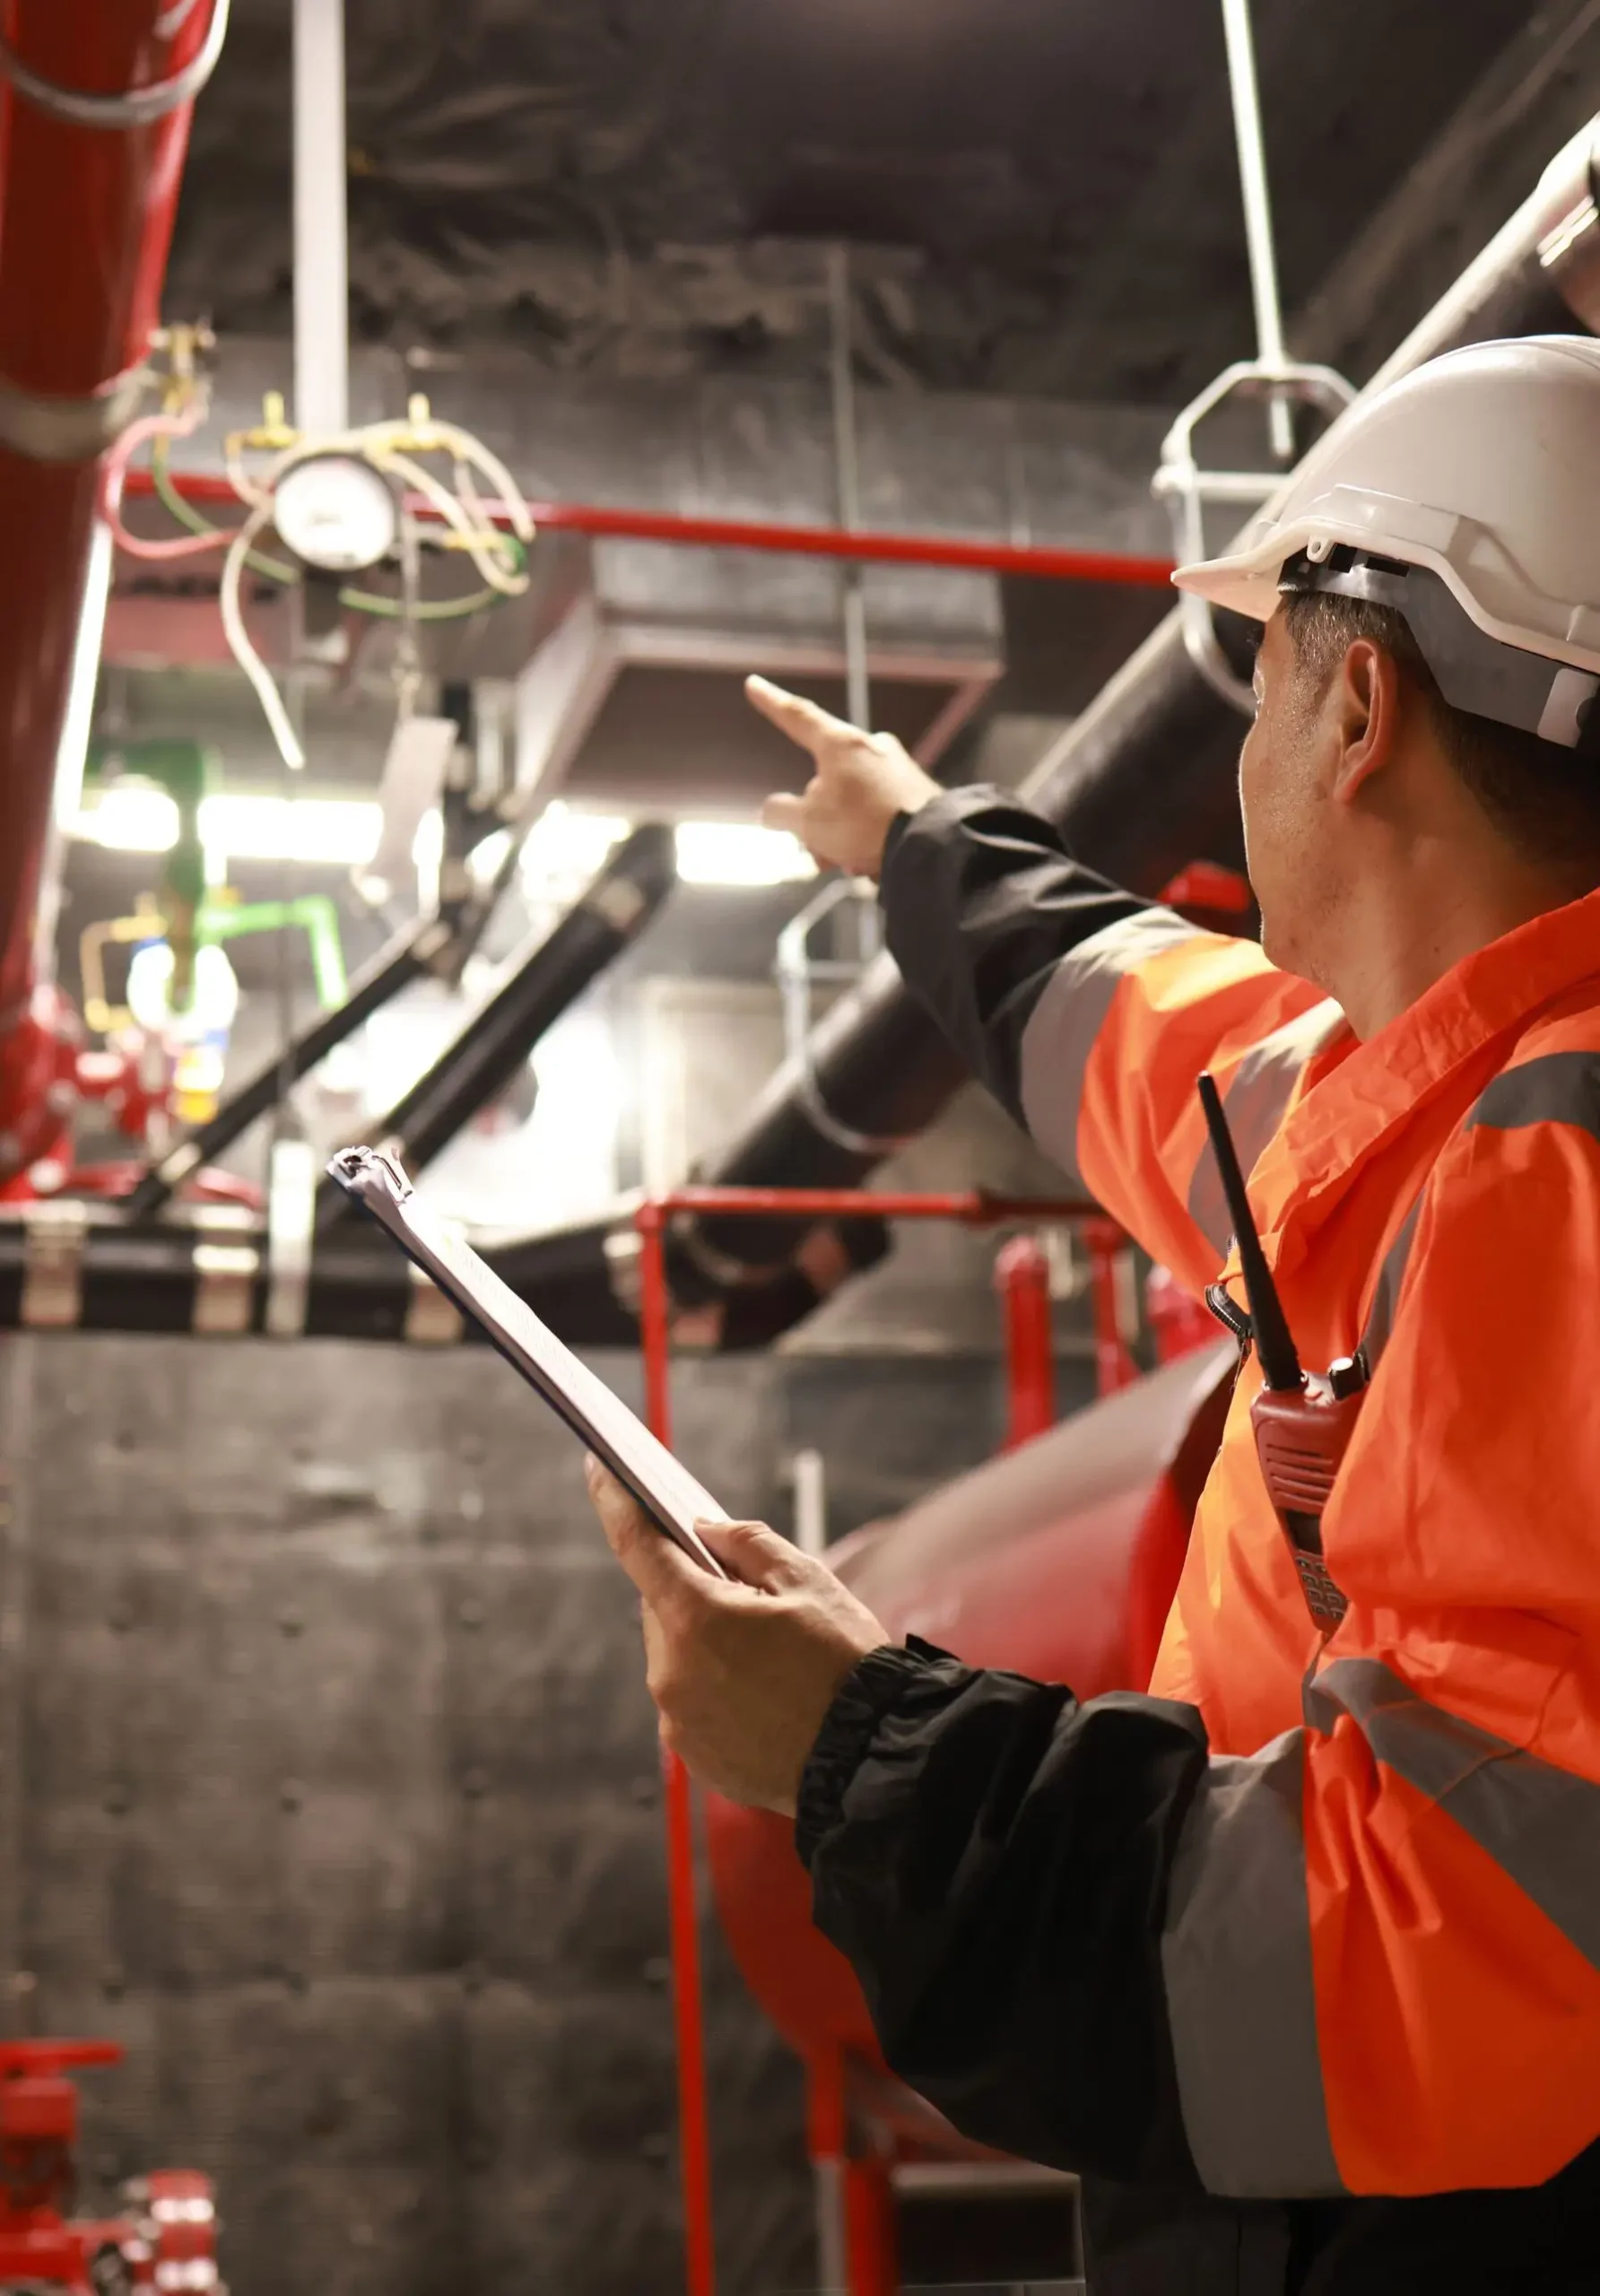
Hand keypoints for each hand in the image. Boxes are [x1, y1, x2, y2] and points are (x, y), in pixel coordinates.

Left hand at [585, 1456, 890, 1814]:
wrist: (873, 1758)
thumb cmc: (846, 1666)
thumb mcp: (809, 1582)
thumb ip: (748, 1544)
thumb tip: (705, 1531)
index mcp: (696, 1618)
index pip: (636, 1544)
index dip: (613, 1501)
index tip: (598, 1469)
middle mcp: (671, 1671)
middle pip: (663, 1606)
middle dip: (696, 1592)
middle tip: (754, 1600)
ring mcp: (677, 1719)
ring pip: (676, 1655)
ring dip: (707, 1644)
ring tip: (772, 1659)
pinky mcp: (692, 1753)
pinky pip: (689, 1701)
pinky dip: (715, 1688)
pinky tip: (765, 1696)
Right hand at [749, 674, 940, 879]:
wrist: (931, 843)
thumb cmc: (863, 825)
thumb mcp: (808, 823)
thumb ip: (781, 813)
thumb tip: (771, 811)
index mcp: (840, 743)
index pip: (797, 716)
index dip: (772, 702)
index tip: (754, 684)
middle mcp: (870, 746)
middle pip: (824, 779)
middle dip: (816, 819)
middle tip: (819, 852)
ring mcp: (897, 767)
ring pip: (850, 800)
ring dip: (840, 834)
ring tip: (849, 863)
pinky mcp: (917, 791)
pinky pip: (877, 811)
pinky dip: (866, 835)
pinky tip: (872, 861)